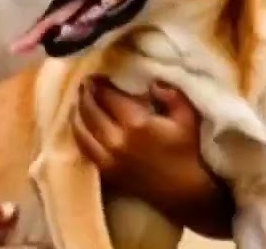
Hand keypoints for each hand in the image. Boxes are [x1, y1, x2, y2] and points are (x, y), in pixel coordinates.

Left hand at [72, 77, 232, 237]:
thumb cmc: (187, 151)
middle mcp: (117, 139)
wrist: (185, 191)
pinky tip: (78, 121)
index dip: (100, 83)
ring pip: (82, 127)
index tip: (97, 74)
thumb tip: (151, 82)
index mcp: (136, 123)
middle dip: (86, 93)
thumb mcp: (187, 117)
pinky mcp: (106, 170)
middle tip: (86, 82)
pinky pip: (83, 147)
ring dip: (78, 109)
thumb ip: (171, 94)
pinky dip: (78, 131)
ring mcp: (108, 157)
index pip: (108, 96)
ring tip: (80, 97)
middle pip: (91, 109)